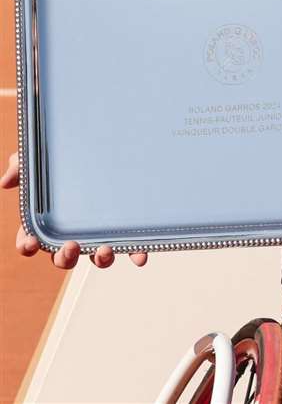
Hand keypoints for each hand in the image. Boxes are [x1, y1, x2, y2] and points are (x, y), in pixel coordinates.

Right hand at [5, 152, 145, 268]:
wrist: (106, 149)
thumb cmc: (65, 161)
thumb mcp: (40, 159)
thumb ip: (22, 167)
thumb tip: (6, 181)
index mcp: (46, 222)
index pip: (30, 240)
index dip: (27, 245)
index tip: (30, 243)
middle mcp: (71, 233)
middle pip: (63, 257)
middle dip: (65, 258)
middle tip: (71, 246)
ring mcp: (97, 234)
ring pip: (95, 259)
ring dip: (99, 260)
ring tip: (105, 250)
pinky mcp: (122, 231)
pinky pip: (128, 249)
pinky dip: (133, 254)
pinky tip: (140, 256)